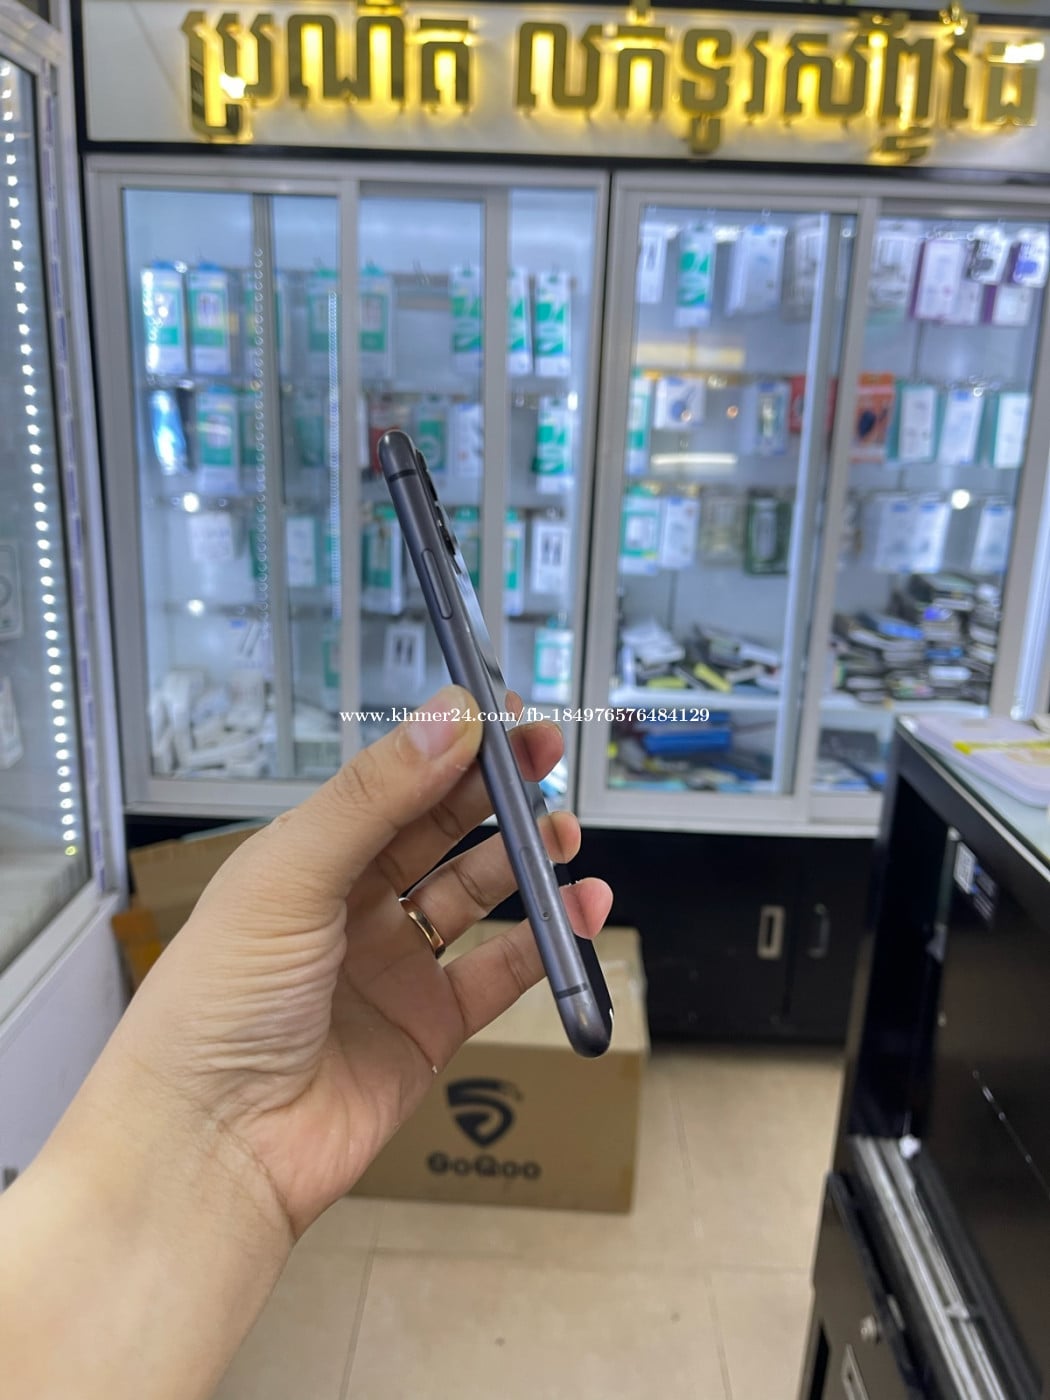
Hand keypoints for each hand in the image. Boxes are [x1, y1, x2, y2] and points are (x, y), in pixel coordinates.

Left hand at [103, 685, 610, 1238]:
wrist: (210, 1150)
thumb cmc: (216, 1007)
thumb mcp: (290, 877)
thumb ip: (377, 796)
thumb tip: (450, 716)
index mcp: (306, 856)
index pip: (393, 783)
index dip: (450, 747)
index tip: (507, 715)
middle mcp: (350, 904)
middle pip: (440, 830)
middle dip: (496, 793)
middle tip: (548, 759)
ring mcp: (392, 966)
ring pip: (477, 895)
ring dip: (526, 862)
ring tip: (565, 834)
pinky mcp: (428, 1027)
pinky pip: (500, 972)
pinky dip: (545, 942)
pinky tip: (579, 910)